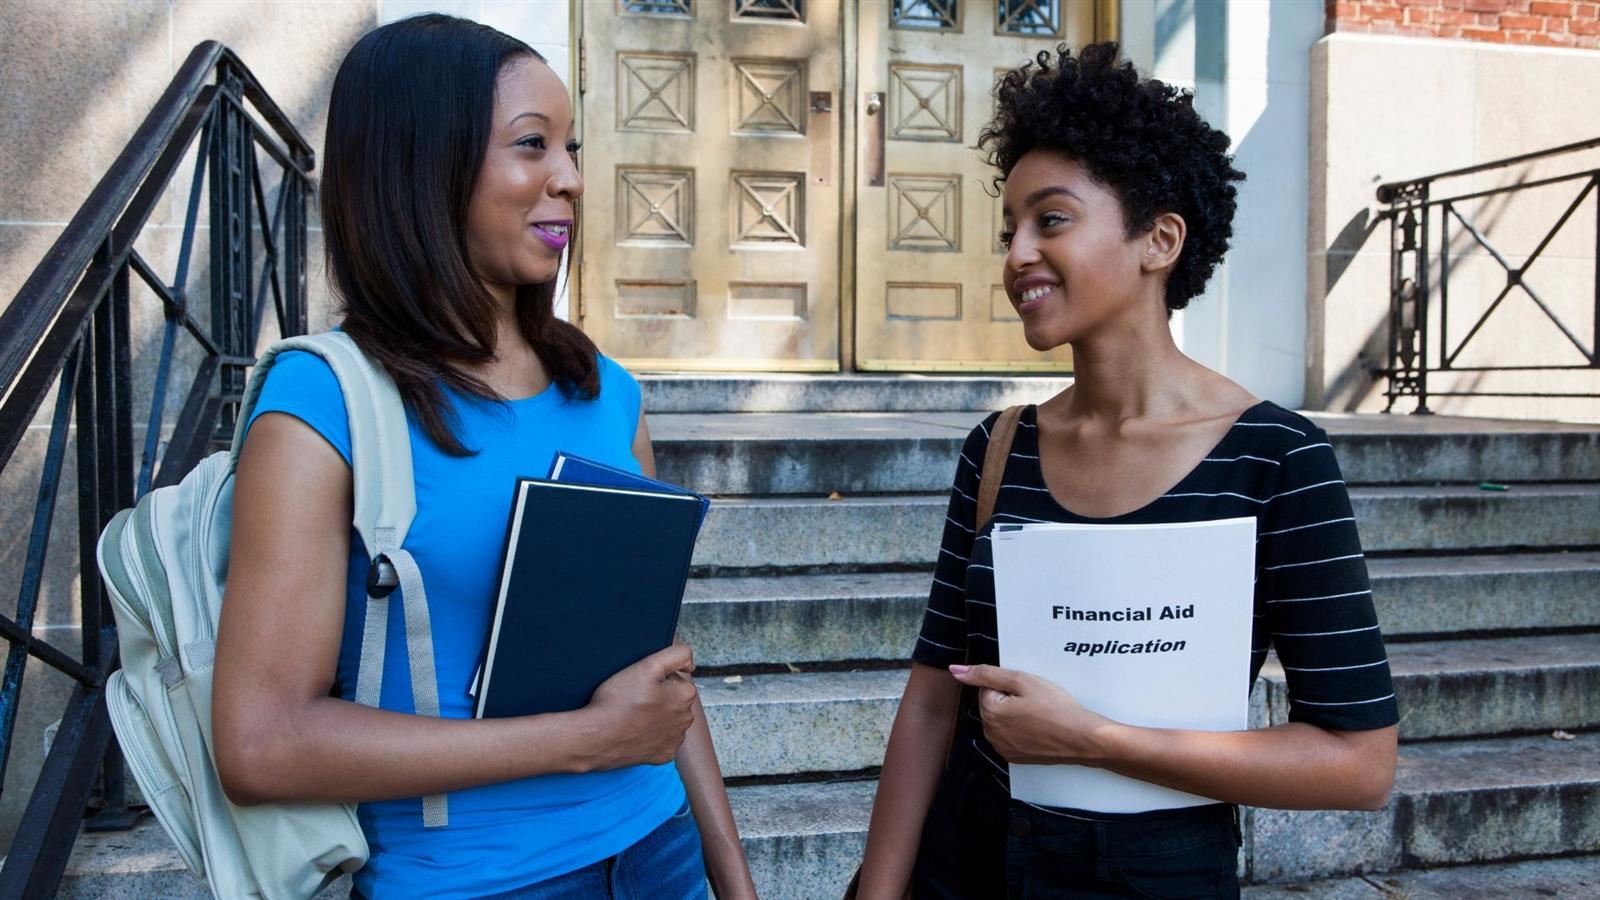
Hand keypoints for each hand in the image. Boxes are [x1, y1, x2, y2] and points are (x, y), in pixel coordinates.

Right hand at [585, 643, 696, 768]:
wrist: (596, 737)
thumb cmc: (618, 703)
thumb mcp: (648, 665)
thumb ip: (677, 655)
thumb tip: (689, 662)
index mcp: (685, 695)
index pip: (677, 677)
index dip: (658, 677)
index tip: (642, 683)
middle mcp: (685, 719)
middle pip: (674, 699)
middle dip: (659, 696)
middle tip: (635, 698)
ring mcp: (674, 739)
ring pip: (668, 719)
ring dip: (656, 715)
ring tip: (633, 714)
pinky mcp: (663, 754)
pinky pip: (661, 739)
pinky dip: (651, 735)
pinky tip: (635, 729)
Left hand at [948, 664, 1114, 765]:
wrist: (1081, 737)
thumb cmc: (1056, 708)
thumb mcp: (1021, 680)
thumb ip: (986, 673)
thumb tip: (955, 671)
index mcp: (990, 713)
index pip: (988, 687)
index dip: (1009, 685)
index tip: (1027, 692)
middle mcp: (991, 734)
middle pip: (993, 705)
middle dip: (1010, 699)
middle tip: (1035, 702)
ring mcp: (1002, 748)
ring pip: (1001, 721)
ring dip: (1015, 715)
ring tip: (1038, 715)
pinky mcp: (1014, 757)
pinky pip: (1010, 736)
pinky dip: (1021, 730)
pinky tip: (1039, 728)